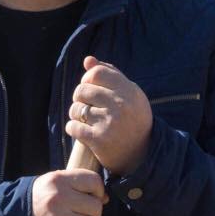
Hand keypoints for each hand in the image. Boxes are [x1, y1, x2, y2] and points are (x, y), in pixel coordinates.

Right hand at [31, 168, 105, 215]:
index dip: (98, 190)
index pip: (93, 181)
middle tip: (78, 214)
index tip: (92, 196)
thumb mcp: (52, 183)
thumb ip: (77, 184)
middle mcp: (59, 198)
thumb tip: (104, 197)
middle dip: (91, 212)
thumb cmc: (36, 201)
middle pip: (96, 206)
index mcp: (58, 180)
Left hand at [65, 56, 151, 175]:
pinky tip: (81, 131)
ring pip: (76, 109)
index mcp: (129, 90)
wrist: (141, 155)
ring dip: (76, 114)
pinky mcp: (99, 140)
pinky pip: (73, 126)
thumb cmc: (133, 120)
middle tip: (86, 107)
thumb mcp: (129, 95)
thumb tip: (88, 60)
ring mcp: (110, 122)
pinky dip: (73, 128)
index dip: (87, 79)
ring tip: (85, 120)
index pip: (96, 73)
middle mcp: (121, 104)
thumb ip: (110, 75)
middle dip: (79, 98)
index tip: (89, 89)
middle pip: (82, 90)